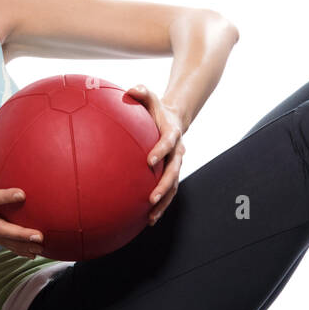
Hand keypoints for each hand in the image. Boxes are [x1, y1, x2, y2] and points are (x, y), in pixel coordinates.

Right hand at [0, 121, 48, 258]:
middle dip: (20, 234)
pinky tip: (30, 253)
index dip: (6, 196)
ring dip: (21, 246)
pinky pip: (0, 240)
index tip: (23, 194)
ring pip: (2, 238)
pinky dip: (14, 247)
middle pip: (1, 228)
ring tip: (40, 252)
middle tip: (39, 236)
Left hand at [124, 84, 184, 224]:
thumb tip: (131, 89)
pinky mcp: (171, 173)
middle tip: (151, 198)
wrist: (174, 118)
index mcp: (172, 133)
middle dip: (164, 186)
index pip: (168, 142)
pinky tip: (147, 219)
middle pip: (174, 171)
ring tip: (151, 217)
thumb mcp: (150, 96)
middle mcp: (177, 152)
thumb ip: (142, 92)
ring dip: (164, 202)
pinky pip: (168, 191)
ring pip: (173, 186)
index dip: (161, 150)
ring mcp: (176, 164)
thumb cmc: (156, 109)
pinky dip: (161, 205)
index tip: (149, 160)